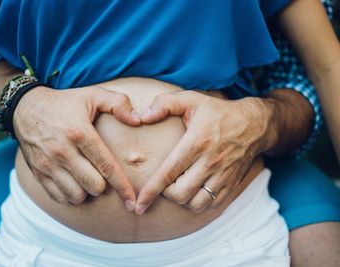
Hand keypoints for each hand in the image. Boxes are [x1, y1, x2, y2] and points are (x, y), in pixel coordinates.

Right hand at [13, 85, 140, 209]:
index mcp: (79, 133)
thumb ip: (119, 103)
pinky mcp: (38, 173)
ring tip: (88, 178)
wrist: (26, 108)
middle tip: (102, 173)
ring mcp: (48, 164)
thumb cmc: (65, 103)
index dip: (123, 187)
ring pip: (77, 196)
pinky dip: (70, 195)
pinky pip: (59, 198)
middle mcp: (62, 151)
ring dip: (87, 192)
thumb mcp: (92, 95)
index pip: (106, 166)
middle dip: (104, 185)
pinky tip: (74, 182)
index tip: (132, 201)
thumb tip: (138, 120)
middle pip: (94, 187)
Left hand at [135, 91, 275, 213]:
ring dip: (183, 200)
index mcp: (196, 143)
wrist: (255, 124)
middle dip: (166, 193)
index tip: (139, 204)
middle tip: (165, 182)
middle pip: (181, 194)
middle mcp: (210, 162)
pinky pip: (212, 206)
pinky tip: (194, 192)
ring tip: (180, 187)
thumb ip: (164, 104)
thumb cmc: (218, 111)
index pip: (169, 172)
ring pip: (196, 204)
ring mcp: (223, 175)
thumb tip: (142, 117)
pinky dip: (199, 204)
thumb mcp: (191, 99)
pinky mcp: (232, 184)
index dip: (151, 191)